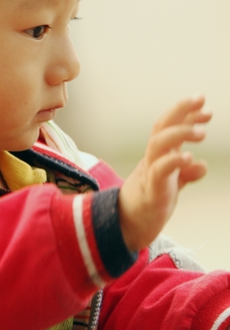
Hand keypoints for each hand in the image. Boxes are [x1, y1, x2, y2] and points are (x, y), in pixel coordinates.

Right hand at [118, 95, 210, 250]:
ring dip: (180, 134)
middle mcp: (152, 158)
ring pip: (159, 144)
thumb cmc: (148, 202)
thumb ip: (185, 173)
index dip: (185, 112)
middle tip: (201, 102)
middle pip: (162, 126)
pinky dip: (173, 161)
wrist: (126, 227)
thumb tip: (202, 164)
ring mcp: (149, 172)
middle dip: (181, 111)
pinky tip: (189, 157)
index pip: (169, 126)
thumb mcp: (171, 185)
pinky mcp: (151, 191)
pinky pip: (159, 171)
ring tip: (202, 133)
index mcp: (158, 155)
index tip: (203, 102)